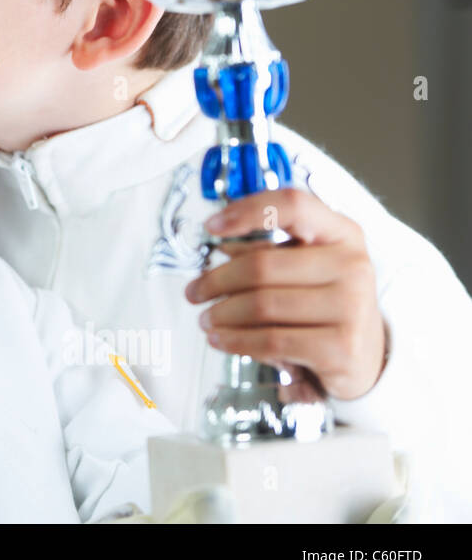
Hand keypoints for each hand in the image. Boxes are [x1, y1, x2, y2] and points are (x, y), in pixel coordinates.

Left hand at [184, 188, 385, 401]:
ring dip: (221, 314)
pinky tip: (221, 339)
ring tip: (206, 318)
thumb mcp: (307, 265)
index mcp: (342, 233)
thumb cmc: (326, 302)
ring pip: (261, 305)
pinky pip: (271, 340)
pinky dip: (236, 340)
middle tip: (194, 292)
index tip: (212, 227)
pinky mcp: (341, 346)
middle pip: (262, 265)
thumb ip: (269, 250)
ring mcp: (351, 306)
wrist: (365, 354)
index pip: (293, 205)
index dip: (246, 211)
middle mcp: (352, 265)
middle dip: (216, 281)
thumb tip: (222, 247)